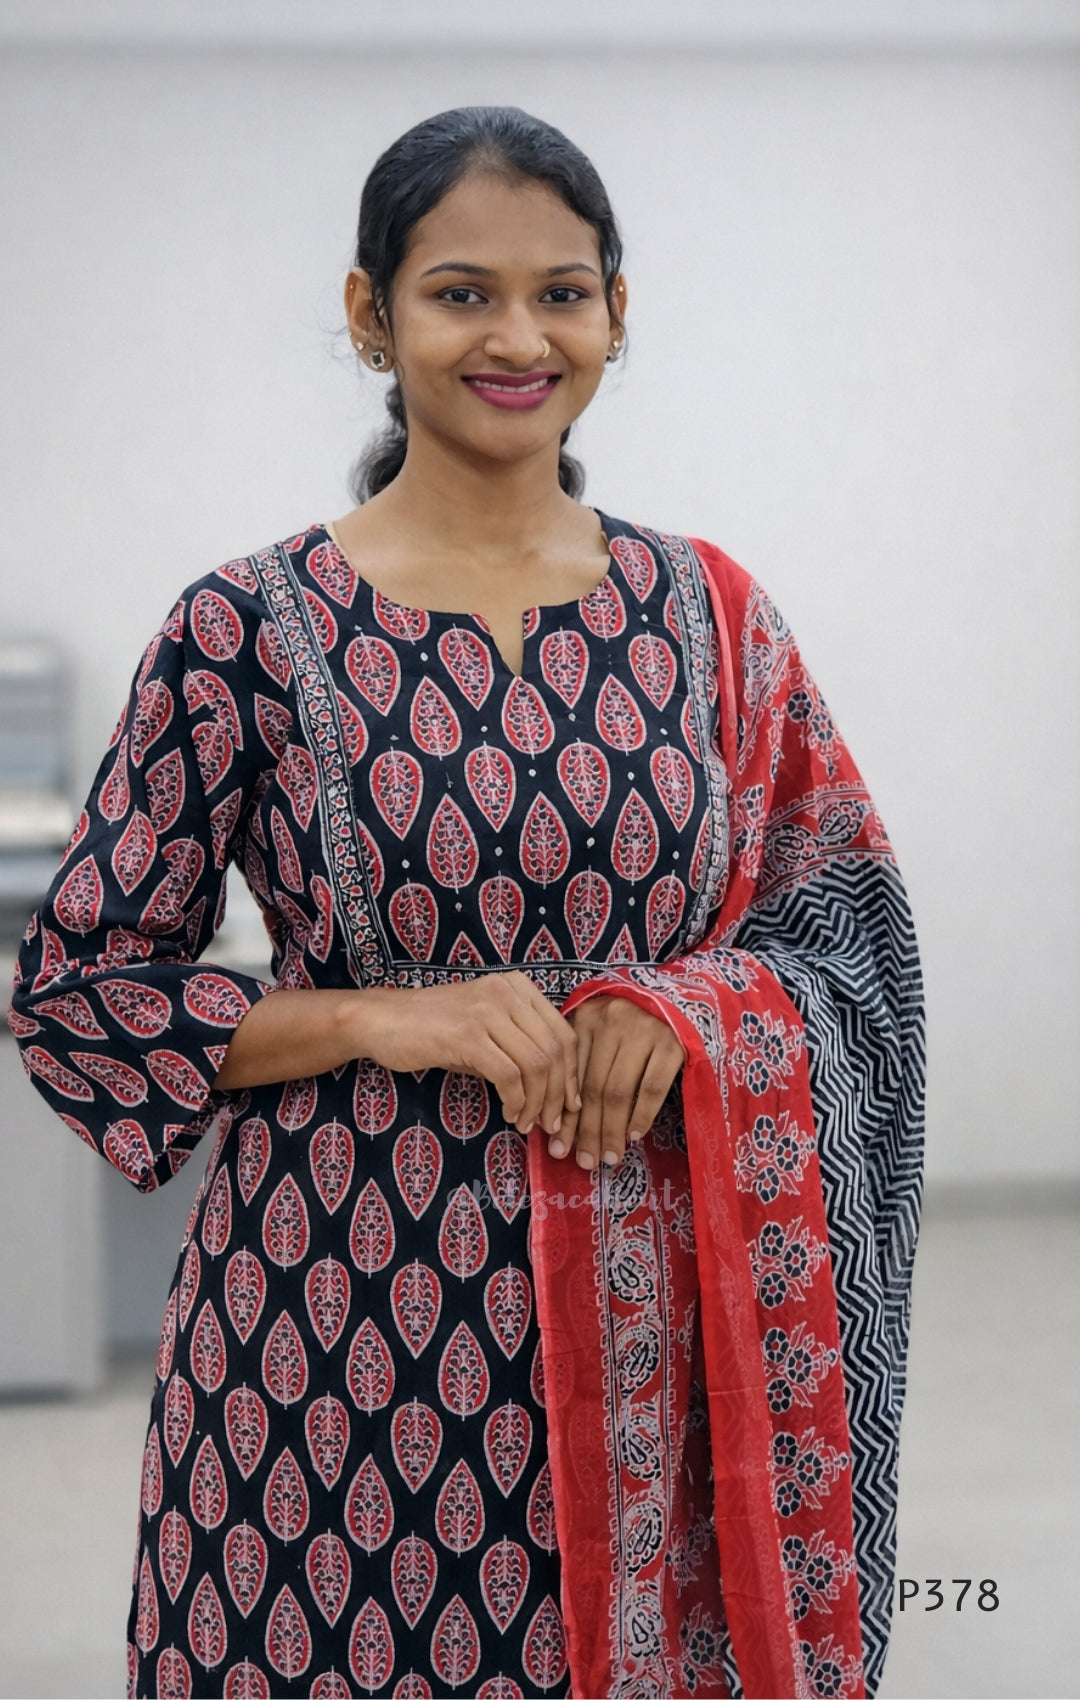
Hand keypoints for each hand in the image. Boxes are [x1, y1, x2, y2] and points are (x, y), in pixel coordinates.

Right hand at [359, 972, 579, 1138]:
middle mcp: (507, 993)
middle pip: (555, 1050)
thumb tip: (555, 1091)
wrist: (382, 1020)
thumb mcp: (485, 1028)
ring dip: (537, 1103)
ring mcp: (487, 1011)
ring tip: (526, 1123)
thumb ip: (519, 1047)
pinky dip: (516, 1101)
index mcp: (517, 987)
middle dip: (559, 1095)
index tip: (569, 1104)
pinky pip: (509, 1075)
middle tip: (551, 1123)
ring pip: (536, 1065)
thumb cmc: (434, 1029)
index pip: (563, 1033)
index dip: (572, 1074)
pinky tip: (509, 1113)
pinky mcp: (467, 1035)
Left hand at [550, 995, 684, 1169]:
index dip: (564, 1115)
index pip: (570, 1076)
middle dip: (587, 1131)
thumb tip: (560, 1122)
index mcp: (585, 1017)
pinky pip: (652, 1087)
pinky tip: (633, 1135)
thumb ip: (582, 1063)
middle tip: (585, 1162)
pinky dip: (641, 1115)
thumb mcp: (600, 1030)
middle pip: (593, 1087)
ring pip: (619, 1091)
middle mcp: (611, 1021)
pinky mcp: (672, 1042)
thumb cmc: (631, 1019)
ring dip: (612, 1130)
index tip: (558, 1147)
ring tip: (609, 1157)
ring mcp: (644, 1030)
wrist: (680, 994)